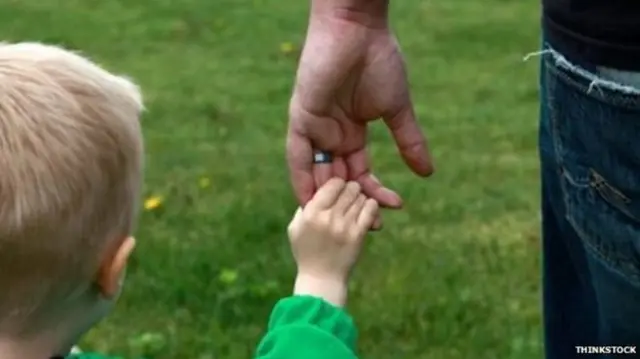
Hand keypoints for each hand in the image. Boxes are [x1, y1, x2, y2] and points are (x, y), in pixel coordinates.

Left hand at [286, 4, 433, 214]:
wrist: (360, 31)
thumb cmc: (379, 62)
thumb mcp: (397, 110)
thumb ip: (409, 141)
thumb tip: (428, 173)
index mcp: (351, 133)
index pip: (360, 172)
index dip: (374, 193)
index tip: (394, 210)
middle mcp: (331, 135)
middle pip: (339, 179)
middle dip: (352, 204)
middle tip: (372, 228)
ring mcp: (315, 128)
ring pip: (317, 173)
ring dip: (329, 200)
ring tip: (343, 225)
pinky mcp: (301, 118)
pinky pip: (297, 156)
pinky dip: (302, 179)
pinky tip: (311, 204)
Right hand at [287, 178, 377, 306]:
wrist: (322, 278)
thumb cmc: (306, 252)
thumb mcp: (295, 228)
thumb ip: (304, 207)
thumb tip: (316, 189)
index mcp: (311, 213)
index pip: (332, 184)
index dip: (337, 183)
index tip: (338, 189)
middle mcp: (328, 217)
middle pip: (349, 188)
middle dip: (351, 189)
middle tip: (351, 194)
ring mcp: (344, 226)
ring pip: (361, 197)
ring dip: (361, 198)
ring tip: (357, 204)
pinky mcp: (358, 235)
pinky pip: (370, 210)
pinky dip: (371, 206)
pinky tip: (367, 209)